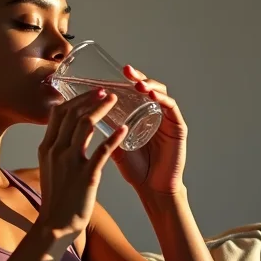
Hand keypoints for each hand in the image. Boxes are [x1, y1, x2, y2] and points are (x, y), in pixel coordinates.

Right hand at [37, 89, 127, 240]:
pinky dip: (115, 136)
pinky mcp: (86, 175)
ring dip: (102, 109)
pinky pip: (103, 150)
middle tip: (105, 91)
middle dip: (90, 98)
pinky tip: (126, 129)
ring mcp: (70, 162)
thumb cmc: (56, 199)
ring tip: (116, 101)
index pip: (58, 113)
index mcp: (47, 148)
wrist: (55, 225)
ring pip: (87, 125)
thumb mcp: (50, 169)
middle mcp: (56, 150)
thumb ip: (57, 151)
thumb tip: (68, 136)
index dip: (75, 99)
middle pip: (72, 113)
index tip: (89, 94)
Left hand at [111, 65, 186, 194]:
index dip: (126, 81)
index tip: (115, 73)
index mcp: (143, 116)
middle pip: (149, 88)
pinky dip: (163, 99)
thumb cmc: (136, 170)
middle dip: (138, 77)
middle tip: (126, 70)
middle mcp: (157, 114)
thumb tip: (82, 121)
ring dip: (150, 85)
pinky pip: (172, 108)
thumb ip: (105, 133)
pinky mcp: (178, 128)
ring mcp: (168, 120)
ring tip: (137, 83)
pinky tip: (151, 95)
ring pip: (162, 93)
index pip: (136, 92)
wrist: (153, 190)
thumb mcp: (115, 147)